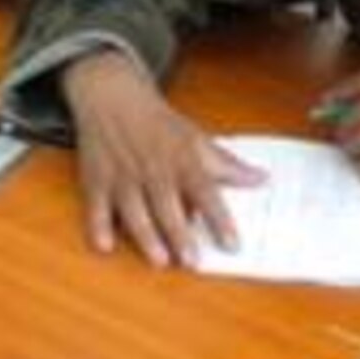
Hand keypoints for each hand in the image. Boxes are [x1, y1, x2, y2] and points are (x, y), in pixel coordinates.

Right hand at [62, 51, 266, 267]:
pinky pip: (97, 207)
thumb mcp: (196, 138)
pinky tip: (105, 246)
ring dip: (146, 235)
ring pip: (134, 209)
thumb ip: (228, 164)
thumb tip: (263, 179)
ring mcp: (123, 176)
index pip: (205, 191)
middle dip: (179, 233)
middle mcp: (153, 170)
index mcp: (182, 160)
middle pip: (167, 204)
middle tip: (192, 262)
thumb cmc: (159, 124)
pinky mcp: (97, 181)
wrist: (113, 97)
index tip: (232, 244)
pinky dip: (99, 226)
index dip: (219, 219)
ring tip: (160, 260)